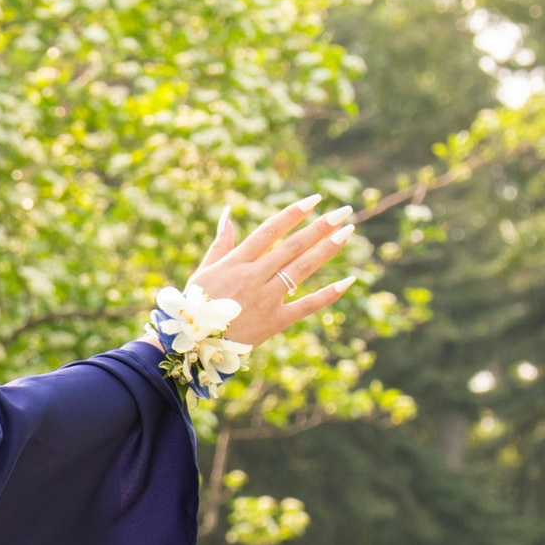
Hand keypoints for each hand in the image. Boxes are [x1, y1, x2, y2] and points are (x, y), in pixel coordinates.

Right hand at [191, 201, 353, 351]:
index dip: (294, 213)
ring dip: (327, 249)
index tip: (315, 200)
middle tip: (343, 211)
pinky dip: (328, 294)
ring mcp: (267, 298)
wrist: (195, 344)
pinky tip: (349, 281)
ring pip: (302, 269)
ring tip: (347, 232)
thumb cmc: (197, 305)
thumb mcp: (204, 270)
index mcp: (237, 262)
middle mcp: (254, 276)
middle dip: (320, 226)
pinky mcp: (276, 320)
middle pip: (293, 246)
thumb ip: (221, 242)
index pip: (270, 230)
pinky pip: (307, 306)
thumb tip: (228, 212)